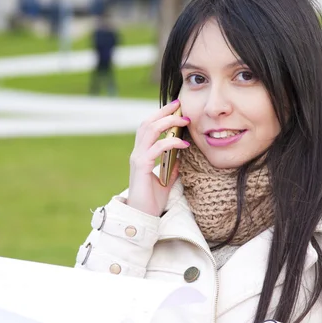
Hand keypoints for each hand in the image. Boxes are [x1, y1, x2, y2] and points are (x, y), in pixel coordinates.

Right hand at [127, 100, 189, 215]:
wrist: (143, 216)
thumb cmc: (152, 199)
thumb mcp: (166, 179)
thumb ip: (171, 166)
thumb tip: (180, 155)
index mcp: (142, 154)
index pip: (148, 127)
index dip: (160, 115)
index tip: (175, 107)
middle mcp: (137, 153)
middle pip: (147, 123)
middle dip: (164, 112)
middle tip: (180, 106)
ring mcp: (138, 158)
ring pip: (150, 131)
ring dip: (167, 122)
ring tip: (184, 120)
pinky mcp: (142, 166)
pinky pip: (156, 148)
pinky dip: (170, 143)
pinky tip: (183, 144)